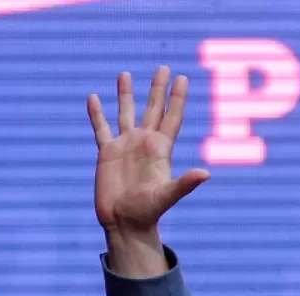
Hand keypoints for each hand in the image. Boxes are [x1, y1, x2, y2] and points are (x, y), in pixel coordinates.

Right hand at [88, 67, 209, 274]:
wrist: (125, 223)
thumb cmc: (148, 212)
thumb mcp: (167, 196)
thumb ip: (185, 183)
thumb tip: (206, 174)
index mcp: (160, 149)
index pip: (171, 117)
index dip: (177, 97)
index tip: (182, 78)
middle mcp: (144, 143)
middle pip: (153, 109)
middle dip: (158, 89)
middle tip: (164, 67)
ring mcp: (125, 146)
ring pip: (125, 113)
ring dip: (126, 94)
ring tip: (126, 74)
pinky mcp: (106, 153)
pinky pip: (101, 128)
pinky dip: (97, 114)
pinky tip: (93, 98)